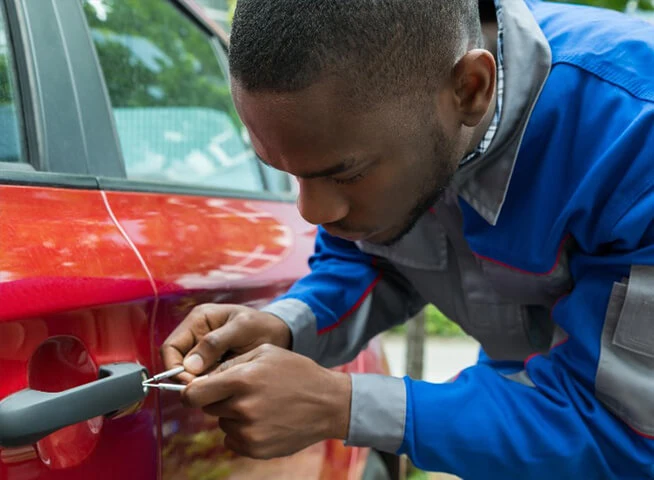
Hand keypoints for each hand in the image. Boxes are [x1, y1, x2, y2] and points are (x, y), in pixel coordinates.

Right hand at [161, 304, 291, 382]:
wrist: (281, 334)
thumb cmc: (263, 326)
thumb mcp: (243, 329)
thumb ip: (216, 343)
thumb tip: (190, 365)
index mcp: (199, 319)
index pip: (171, 347)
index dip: (175, 367)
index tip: (191, 384)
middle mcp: (195, 333)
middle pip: (176, 362)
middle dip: (187, 379)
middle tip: (206, 391)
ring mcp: (203, 349)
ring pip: (188, 373)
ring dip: (199, 383)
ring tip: (219, 388)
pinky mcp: (212, 363)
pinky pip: (202, 378)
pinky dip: (209, 384)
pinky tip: (224, 387)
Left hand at [182, 344, 351, 458]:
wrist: (328, 403)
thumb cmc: (296, 372)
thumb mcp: (265, 353)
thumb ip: (230, 363)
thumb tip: (200, 378)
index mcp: (241, 380)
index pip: (192, 394)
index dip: (190, 392)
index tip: (196, 391)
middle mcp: (242, 408)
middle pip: (208, 408)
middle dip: (219, 399)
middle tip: (243, 392)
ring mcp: (249, 432)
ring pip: (222, 423)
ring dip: (233, 415)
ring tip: (261, 404)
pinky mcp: (256, 449)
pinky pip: (233, 440)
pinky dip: (243, 432)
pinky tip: (264, 420)